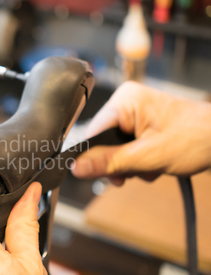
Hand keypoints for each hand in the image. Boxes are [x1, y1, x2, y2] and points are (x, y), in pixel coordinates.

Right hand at [72, 81, 210, 184]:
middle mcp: (127, 102)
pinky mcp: (143, 123)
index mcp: (124, 100)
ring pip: (115, 147)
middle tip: (133, 173)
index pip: (92, 132)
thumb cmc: (196, 138)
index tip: (92, 174)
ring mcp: (135, 112)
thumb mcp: (147, 156)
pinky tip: (154, 163)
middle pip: (102, 141)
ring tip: (152, 166)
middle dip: (118, 162)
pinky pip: (127, 146)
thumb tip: (76, 168)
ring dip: (131, 164)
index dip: (92, 156)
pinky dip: (138, 160)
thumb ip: (108, 163)